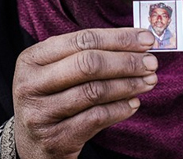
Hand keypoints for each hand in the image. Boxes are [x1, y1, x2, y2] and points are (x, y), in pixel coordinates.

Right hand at [12, 28, 157, 158]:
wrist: (32, 144)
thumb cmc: (52, 98)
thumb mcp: (56, 72)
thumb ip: (87, 54)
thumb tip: (137, 42)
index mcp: (32, 59)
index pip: (81, 40)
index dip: (118, 38)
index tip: (146, 39)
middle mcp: (30, 84)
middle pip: (87, 64)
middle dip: (125, 61)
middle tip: (152, 62)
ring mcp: (40, 113)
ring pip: (94, 91)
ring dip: (128, 85)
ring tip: (148, 82)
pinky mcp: (55, 138)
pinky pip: (96, 118)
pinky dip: (120, 109)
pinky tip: (133, 104)